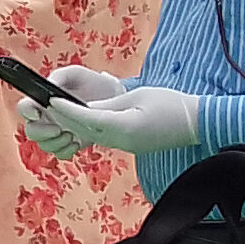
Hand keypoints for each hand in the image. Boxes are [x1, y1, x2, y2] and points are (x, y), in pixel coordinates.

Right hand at [17, 66, 125, 157]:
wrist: (114, 97)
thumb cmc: (92, 82)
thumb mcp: (76, 74)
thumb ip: (60, 76)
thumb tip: (49, 84)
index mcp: (43, 101)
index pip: (24, 108)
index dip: (26, 112)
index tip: (37, 114)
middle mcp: (46, 118)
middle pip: (31, 131)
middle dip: (42, 132)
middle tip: (59, 128)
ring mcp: (57, 132)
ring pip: (44, 144)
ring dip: (56, 142)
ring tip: (72, 135)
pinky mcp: (71, 143)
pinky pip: (60, 153)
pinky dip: (66, 150)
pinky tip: (76, 142)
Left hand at [41, 86, 200, 157]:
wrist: (198, 123)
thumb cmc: (172, 105)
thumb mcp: (138, 97)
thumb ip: (110, 104)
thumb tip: (86, 107)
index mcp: (125, 127)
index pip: (88, 118)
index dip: (67, 110)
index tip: (51, 101)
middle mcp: (122, 141)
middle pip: (86, 130)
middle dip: (65, 118)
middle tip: (46, 105)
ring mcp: (126, 146)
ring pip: (93, 136)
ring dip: (75, 125)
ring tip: (58, 112)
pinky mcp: (130, 146)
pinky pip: (104, 138)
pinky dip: (90, 129)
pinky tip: (80, 120)